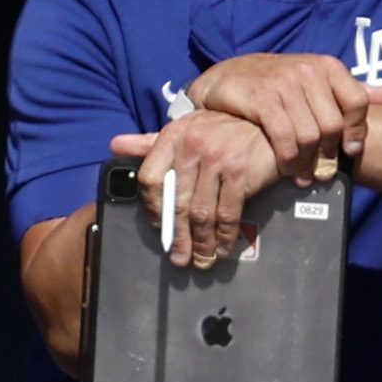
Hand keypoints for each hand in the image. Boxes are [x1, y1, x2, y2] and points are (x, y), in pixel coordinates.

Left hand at [110, 110, 281, 269]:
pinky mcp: (240, 172)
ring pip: (202, 213)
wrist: (266, 122)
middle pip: (177, 202)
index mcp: (172, 137)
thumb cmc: (221, 129)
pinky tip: (223, 248)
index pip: (149, 178)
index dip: (152, 207)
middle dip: (178, 236)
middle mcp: (191, 146)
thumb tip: (115, 145)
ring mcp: (216, 159)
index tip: (159, 226)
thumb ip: (150, 142)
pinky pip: (227, 213)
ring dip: (201, 243)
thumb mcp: (184, 130)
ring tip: (201, 259)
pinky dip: (225, 236)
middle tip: (179, 258)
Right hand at [184, 53, 381, 183]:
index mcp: (326, 66)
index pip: (357, 101)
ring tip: (305, 176)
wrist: (226, 77)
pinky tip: (289, 170)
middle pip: (333, 124)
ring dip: (309, 163)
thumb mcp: (316, 81)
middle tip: (324, 172)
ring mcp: (283, 83)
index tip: (350, 150)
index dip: (356, 130)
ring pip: (310, 134)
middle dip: (329, 154)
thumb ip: (355, 90)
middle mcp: (307, 70)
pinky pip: (285, 137)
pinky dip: (289, 160)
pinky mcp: (261, 98)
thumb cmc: (275, 83)